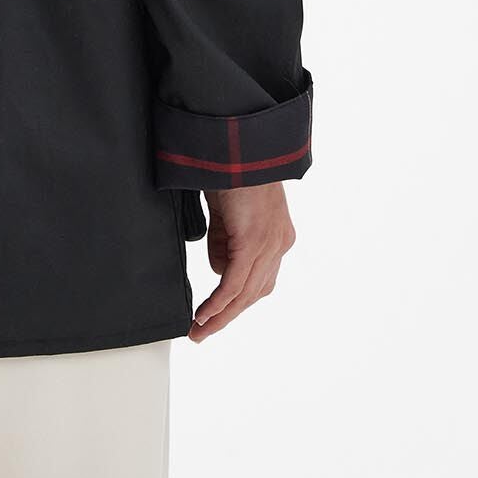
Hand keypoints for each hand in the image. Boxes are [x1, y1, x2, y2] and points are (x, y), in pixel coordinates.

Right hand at [188, 183, 296, 342]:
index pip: (258, 280)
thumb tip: (219, 269)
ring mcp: (269, 243)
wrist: (239, 145)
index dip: (235, 301)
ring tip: (198, 328)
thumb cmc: (230, 168)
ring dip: (219, 315)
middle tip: (202, 332)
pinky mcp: (253, 241)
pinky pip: (235, 283)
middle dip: (226, 316)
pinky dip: (218, 302)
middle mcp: (279, 244)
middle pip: (254, 293)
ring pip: (245, 294)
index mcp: (277, 236)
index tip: (215, 315)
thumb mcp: (226, 212)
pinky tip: (204, 314)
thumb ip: (225, 241)